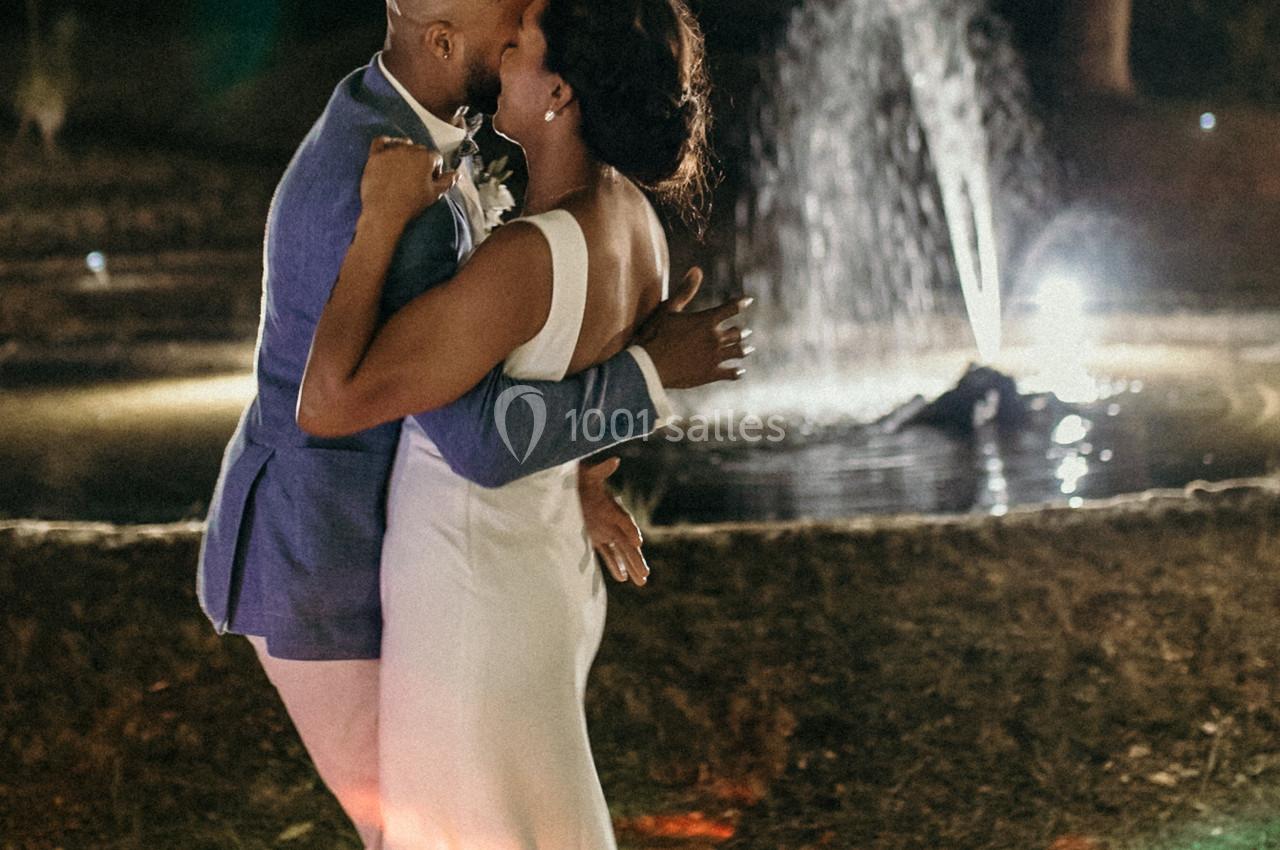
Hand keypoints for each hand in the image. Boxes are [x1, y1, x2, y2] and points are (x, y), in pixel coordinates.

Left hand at [359, 136, 457, 225]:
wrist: (384, 212)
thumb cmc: (411, 204)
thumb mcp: (434, 194)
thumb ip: (448, 181)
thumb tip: (457, 174)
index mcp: (426, 157)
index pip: (436, 158)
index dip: (435, 171)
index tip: (429, 183)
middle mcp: (410, 150)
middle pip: (420, 150)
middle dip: (420, 162)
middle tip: (416, 179)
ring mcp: (391, 151)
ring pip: (402, 144)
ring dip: (405, 152)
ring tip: (403, 168)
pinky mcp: (375, 155)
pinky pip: (381, 141)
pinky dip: (386, 143)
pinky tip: (389, 152)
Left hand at [578, 457, 649, 587]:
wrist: (569, 486)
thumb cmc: (580, 480)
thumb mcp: (589, 475)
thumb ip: (601, 470)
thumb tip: (614, 460)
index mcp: (611, 507)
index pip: (624, 520)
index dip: (631, 530)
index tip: (637, 541)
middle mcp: (611, 521)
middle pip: (626, 543)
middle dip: (635, 559)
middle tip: (645, 574)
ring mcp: (605, 531)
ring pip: (620, 552)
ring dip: (630, 566)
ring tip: (641, 582)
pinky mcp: (597, 538)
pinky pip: (608, 553)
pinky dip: (615, 565)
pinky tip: (623, 578)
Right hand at [633, 267, 754, 388]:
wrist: (650, 364)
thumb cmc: (655, 334)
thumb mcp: (668, 309)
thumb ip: (685, 291)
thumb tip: (696, 269)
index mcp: (706, 320)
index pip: (731, 308)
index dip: (741, 303)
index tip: (749, 301)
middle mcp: (715, 338)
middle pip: (737, 333)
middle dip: (741, 332)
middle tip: (745, 332)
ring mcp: (714, 357)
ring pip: (738, 352)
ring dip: (744, 349)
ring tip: (749, 348)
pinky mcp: (710, 374)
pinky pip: (730, 373)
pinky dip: (737, 372)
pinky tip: (740, 371)